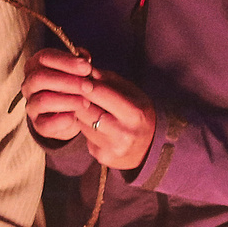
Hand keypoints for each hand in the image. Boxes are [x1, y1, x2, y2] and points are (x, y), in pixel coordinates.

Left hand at [20, 48, 156, 170]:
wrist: (152, 147)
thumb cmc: (140, 112)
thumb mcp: (131, 92)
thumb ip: (107, 80)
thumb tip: (83, 68)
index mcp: (133, 113)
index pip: (100, 94)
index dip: (85, 84)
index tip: (76, 76)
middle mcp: (123, 134)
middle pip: (85, 110)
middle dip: (79, 99)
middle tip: (75, 90)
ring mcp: (112, 148)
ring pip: (82, 124)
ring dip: (81, 114)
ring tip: (91, 109)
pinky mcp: (102, 158)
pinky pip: (85, 138)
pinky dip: (87, 130)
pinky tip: (98, 128)